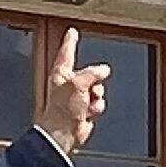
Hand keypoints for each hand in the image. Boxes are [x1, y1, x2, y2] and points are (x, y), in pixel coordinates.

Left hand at [37, 28, 110, 154]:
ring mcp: (76, 97)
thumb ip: (93, 73)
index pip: (67, 52)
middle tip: (89, 88)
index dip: (70, 41)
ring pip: (98, 88)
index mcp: (61, 74)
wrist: (63, 134)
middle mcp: (68, 84)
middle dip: (94, 81)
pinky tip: (88, 114)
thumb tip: (104, 70)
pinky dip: (96, 108)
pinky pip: (99, 103)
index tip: (72, 32)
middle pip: (89, 73)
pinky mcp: (84, 109)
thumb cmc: (62, 110)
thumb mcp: (79, 83)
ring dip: (96, 97)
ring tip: (87, 105)